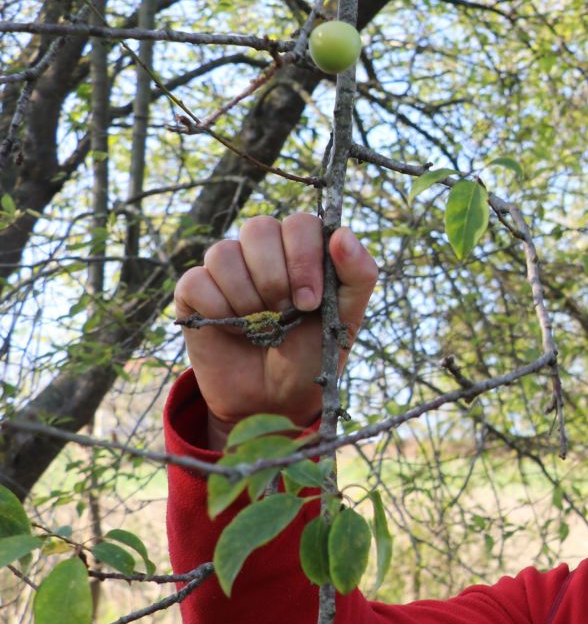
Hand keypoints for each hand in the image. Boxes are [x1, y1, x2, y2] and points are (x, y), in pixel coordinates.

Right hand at [173, 214, 378, 449]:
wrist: (276, 400)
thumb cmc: (314, 354)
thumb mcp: (347, 319)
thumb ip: (358, 275)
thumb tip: (343, 234)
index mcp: (303, 248)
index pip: (300, 223)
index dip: (304, 259)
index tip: (311, 302)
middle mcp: (263, 249)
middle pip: (258, 228)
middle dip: (274, 279)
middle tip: (285, 314)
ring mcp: (226, 268)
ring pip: (223, 252)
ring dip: (247, 299)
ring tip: (260, 326)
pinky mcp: (194, 291)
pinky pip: (196, 281)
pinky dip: (218, 311)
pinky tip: (234, 330)